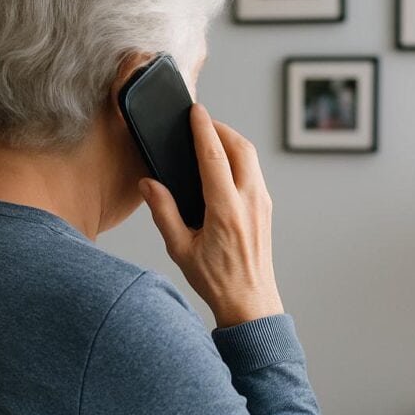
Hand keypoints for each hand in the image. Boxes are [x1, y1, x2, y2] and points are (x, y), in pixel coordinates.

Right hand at [139, 104, 283, 328]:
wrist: (250, 302)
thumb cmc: (215, 280)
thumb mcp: (180, 248)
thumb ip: (164, 212)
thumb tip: (148, 183)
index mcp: (225, 210)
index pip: (214, 156)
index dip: (203, 129)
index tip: (195, 112)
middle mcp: (249, 202)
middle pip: (240, 147)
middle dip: (220, 128)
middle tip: (201, 122)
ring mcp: (262, 204)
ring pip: (251, 158)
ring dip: (232, 141)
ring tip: (210, 138)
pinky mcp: (266, 209)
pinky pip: (255, 172)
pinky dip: (240, 158)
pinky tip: (224, 163)